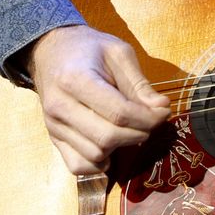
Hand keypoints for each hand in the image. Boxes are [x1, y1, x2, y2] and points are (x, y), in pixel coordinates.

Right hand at [26, 25, 171, 174]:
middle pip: (108, 137)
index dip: (148, 119)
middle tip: (150, 121)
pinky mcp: (53, 138)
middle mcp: (59, 106)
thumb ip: (140, 83)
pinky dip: (99, 163)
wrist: (51, 51)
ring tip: (130, 128)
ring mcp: (53, 125)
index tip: (163, 112)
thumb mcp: (118, 53)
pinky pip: (78, 165)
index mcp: (75, 79)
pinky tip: (110, 146)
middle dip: (139, 133)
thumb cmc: (89, 49)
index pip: (119, 113)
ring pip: (96, 154)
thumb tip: (161, 109)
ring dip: (121, 147)